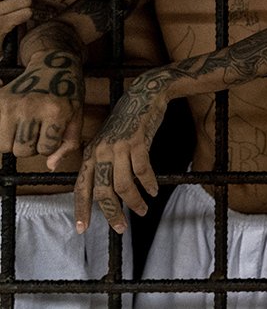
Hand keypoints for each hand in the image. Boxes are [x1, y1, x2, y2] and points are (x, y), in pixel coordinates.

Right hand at [0, 50, 83, 163]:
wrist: (54, 64)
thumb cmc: (68, 94)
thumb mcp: (77, 117)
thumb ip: (68, 145)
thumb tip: (50, 166)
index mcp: (56, 112)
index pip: (44, 149)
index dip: (49, 145)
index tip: (52, 132)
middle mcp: (31, 107)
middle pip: (21, 151)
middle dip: (30, 146)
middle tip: (37, 129)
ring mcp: (11, 104)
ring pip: (4, 146)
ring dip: (14, 141)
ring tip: (25, 127)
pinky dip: (3, 132)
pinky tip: (13, 121)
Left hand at [74, 69, 169, 232]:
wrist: (143, 95)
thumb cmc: (123, 119)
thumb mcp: (103, 138)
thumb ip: (88, 157)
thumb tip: (54, 167)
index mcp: (91, 153)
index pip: (81, 186)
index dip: (81, 208)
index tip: (83, 229)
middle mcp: (101, 152)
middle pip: (102, 191)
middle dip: (111, 212)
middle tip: (121, 228)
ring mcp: (119, 147)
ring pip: (124, 184)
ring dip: (134, 201)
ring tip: (142, 210)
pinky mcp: (138, 142)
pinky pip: (143, 170)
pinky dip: (149, 183)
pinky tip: (153, 191)